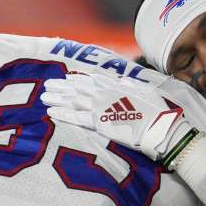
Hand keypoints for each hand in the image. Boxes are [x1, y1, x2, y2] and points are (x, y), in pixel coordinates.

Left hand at [42, 73, 200, 168]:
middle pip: (78, 87)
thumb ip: (132, 86)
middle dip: (62, 85)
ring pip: (73, 99)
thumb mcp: (148, 92)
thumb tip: (124, 81)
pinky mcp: (99, 123)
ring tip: (43, 96)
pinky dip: (62, 112)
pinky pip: (75, 117)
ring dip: (57, 97)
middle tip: (47, 84)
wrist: (162, 128)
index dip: (78, 78)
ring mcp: (101, 107)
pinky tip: (50, 111)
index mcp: (118, 86)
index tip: (67, 77)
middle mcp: (106, 93)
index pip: (93, 80)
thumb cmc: (160, 112)